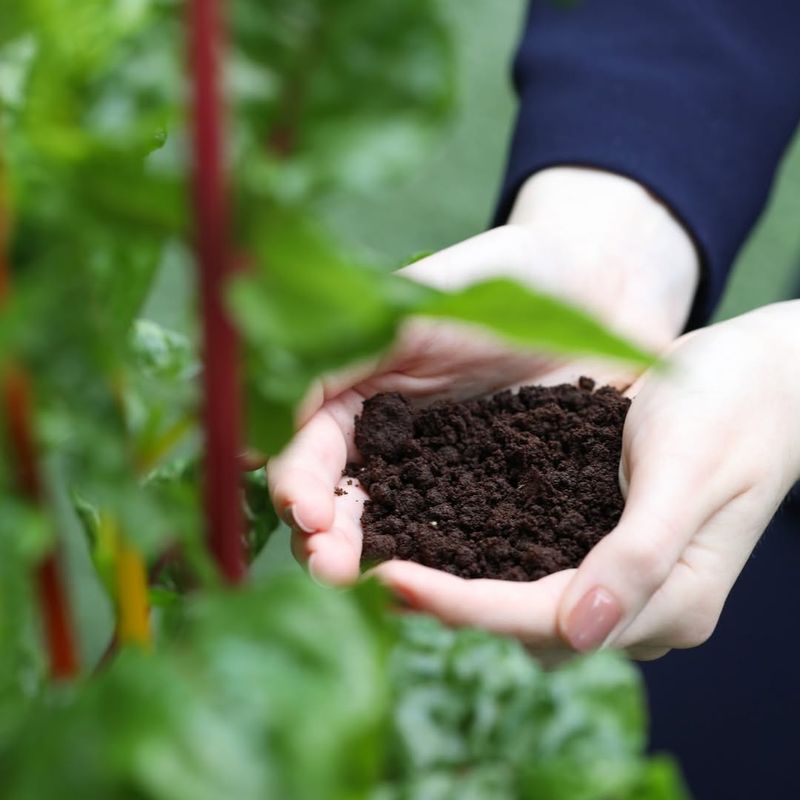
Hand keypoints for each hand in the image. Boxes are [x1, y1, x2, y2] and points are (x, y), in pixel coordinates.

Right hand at [268, 167, 697, 592]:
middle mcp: (391, 443)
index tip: (303, 511)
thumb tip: (254, 430)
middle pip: (344, 502)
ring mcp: (439, 472)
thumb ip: (337, 360)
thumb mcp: (408, 311)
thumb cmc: (495, 283)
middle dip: (327, 537)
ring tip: (369, 587)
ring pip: (393, 526)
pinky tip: (437, 585)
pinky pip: (458, 532)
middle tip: (329, 567)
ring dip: (373, 558)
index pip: (310, 450)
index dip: (299, 481)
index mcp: (357, 397)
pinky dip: (439, 560)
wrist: (587, 289)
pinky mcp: (491, 493)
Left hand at [371, 301, 799, 659]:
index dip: (467, 605)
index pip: (547, 617)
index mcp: (671, 598)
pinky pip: (534, 565)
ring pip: (527, 602)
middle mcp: (643, 605)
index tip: (392, 580)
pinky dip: (485, 556)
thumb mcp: (684, 471)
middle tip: (375, 568)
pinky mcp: (605, 546)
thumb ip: (639, 555)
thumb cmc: (732, 408)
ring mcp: (623, 579)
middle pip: (530, 623)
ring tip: (396, 551)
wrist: (764, 377)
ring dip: (463, 584)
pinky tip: (439, 530)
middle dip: (452, 602)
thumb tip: (582, 632)